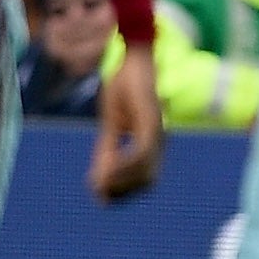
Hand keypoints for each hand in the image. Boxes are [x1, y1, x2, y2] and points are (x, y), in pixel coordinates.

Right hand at [91, 44, 164, 201]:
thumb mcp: (111, 124)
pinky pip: (142, 150)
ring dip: (122, 181)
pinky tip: (108, 168)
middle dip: (123, 191)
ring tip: (100, 183)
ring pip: (146, 169)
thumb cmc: (124, 89)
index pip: (144, 179)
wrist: (133, 59)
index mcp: (151, 143)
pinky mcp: (152, 120)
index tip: (103, 199)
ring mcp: (157, 131)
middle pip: (148, 180)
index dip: (124, 192)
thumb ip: (107, 149)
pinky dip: (125, 164)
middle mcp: (159, 141)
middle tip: (100, 195)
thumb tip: (99, 178)